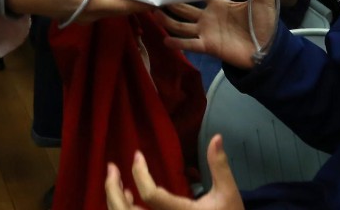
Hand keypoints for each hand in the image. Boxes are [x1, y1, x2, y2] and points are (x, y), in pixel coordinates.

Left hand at [105, 135, 241, 209]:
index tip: (137, 155)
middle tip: (111, 169)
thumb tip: (216, 137)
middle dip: (112, 190)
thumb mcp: (228, 193)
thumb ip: (219, 166)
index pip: (151, 195)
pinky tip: (129, 199)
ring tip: (115, 181)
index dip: (140, 174)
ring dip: (115, 202)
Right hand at [157, 0, 277, 70]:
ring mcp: (205, 32)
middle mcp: (207, 16)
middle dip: (170, 2)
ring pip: (180, 25)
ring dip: (167, 21)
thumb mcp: (265, 0)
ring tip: (153, 13)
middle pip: (183, 8)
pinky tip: (166, 40)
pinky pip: (190, 44)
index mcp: (218, 3)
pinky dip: (178, 44)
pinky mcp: (207, 46)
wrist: (268, 50)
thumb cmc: (265, 24)